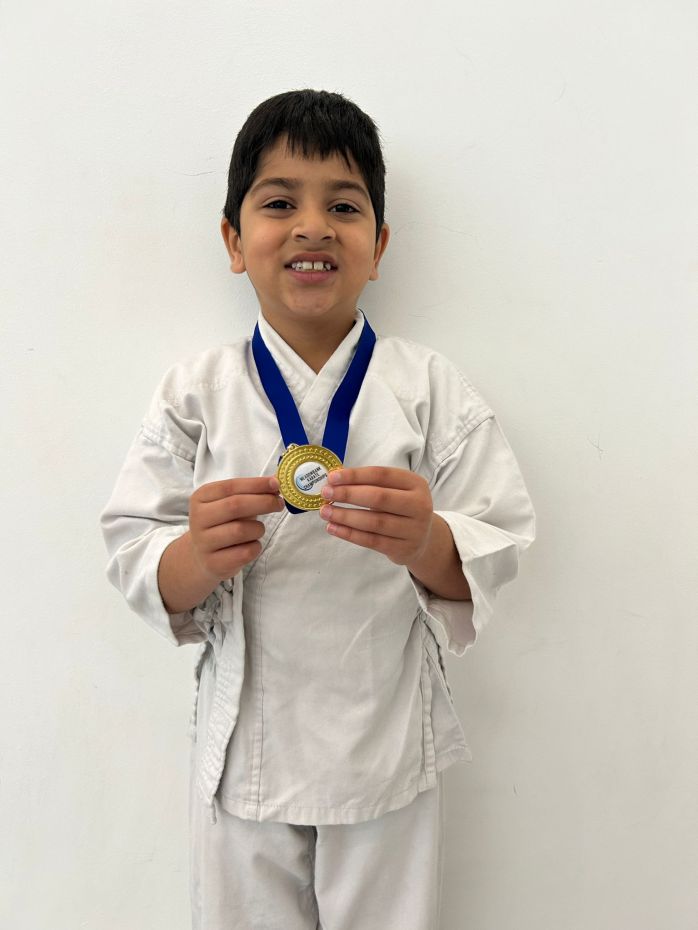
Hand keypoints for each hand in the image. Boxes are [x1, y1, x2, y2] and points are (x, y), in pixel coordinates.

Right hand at [188, 476, 283, 582]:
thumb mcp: (229, 505)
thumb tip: (275, 485)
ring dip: (258, 529)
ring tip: (257, 530)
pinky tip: (250, 545)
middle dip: (263, 502)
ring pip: (241, 530)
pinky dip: (255, 547)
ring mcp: (203, 543)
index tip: (276, 484)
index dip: (256, 485)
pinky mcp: (213, 563)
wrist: (202, 557)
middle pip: (235, 506)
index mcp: (201, 498)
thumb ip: (250, 494)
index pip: (230, 487)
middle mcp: (198, 518)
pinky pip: (245, 552)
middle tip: (279, 504)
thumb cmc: (223, 524)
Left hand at [318, 466, 433, 565]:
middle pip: (379, 498)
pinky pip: (371, 541)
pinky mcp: (403, 549)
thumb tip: (335, 481)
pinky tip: (333, 528)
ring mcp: (414, 529)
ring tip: (325, 512)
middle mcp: (419, 505)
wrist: (423, 539)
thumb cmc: (401, 508)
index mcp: (415, 484)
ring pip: (374, 522)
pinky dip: (349, 534)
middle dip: (348, 494)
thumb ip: (370, 484)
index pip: (382, 475)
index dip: (355, 475)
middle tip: (326, 493)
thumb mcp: (395, 491)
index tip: (332, 477)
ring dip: (345, 516)